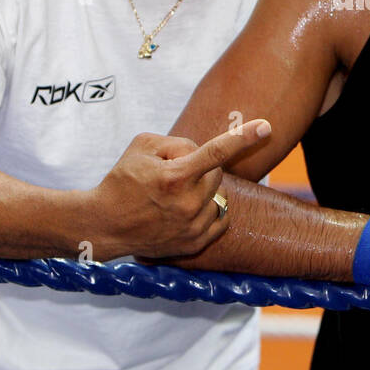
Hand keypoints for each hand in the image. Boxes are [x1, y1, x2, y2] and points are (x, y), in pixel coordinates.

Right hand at [88, 119, 270, 259]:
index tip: (266, 126)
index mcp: (175, 177)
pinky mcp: (195, 243)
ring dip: (203, 190)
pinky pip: (220, 218)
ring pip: (218, 195)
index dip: (243, 137)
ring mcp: (193, 226)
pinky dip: (208, 209)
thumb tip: (201, 153)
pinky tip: (187, 209)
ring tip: (175, 196)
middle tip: (173, 174)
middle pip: (216, 173)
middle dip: (200, 168)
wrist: (104, 225)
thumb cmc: (121, 180)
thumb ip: (177, 142)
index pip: (216, 152)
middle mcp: (188, 203)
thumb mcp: (142, 146)